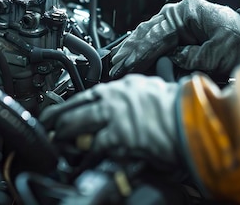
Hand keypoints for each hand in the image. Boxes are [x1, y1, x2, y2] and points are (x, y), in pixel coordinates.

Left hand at [40, 74, 179, 163]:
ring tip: (57, 139)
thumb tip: (118, 103)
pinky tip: (82, 152)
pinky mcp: (120, 135)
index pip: (88, 94)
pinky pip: (96, 144)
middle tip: (48, 125)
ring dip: (65, 132)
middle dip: (58, 117)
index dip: (70, 104)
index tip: (59, 110)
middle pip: (76, 106)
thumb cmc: (178, 106)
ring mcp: (116, 116)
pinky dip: (88, 149)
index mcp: (123, 87)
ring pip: (79, 122)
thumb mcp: (151, 90)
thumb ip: (131, 95)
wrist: (192, 117)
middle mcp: (115, 97)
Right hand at [109, 0, 239, 77]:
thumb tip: (171, 59)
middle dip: (130, 50)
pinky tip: (131, 54)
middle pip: (147, 32)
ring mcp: (178, 20)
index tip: (126, 65)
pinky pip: (156, 37)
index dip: (139, 52)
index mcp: (187, 12)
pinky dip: (143, 46)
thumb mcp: (219, 53)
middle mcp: (179, 13)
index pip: (156, 35)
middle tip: (116, 65)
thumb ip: (192, 57)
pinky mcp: (180, 29)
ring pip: (147, 33)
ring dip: (132, 48)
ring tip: (117, 61)